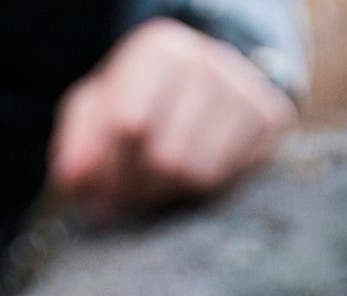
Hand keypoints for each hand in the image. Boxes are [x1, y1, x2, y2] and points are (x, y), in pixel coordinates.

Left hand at [49, 17, 295, 221]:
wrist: (210, 84)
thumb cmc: (143, 102)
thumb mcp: (99, 111)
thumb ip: (77, 144)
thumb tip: (73, 181)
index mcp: (158, 50)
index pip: (129, 125)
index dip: (110, 170)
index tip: (100, 189)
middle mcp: (207, 61)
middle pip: (166, 157)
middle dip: (140, 188)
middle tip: (132, 192)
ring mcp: (245, 89)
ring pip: (200, 175)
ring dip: (172, 193)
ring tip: (161, 183)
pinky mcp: (273, 118)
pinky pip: (233, 179)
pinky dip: (208, 189)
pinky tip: (198, 171)